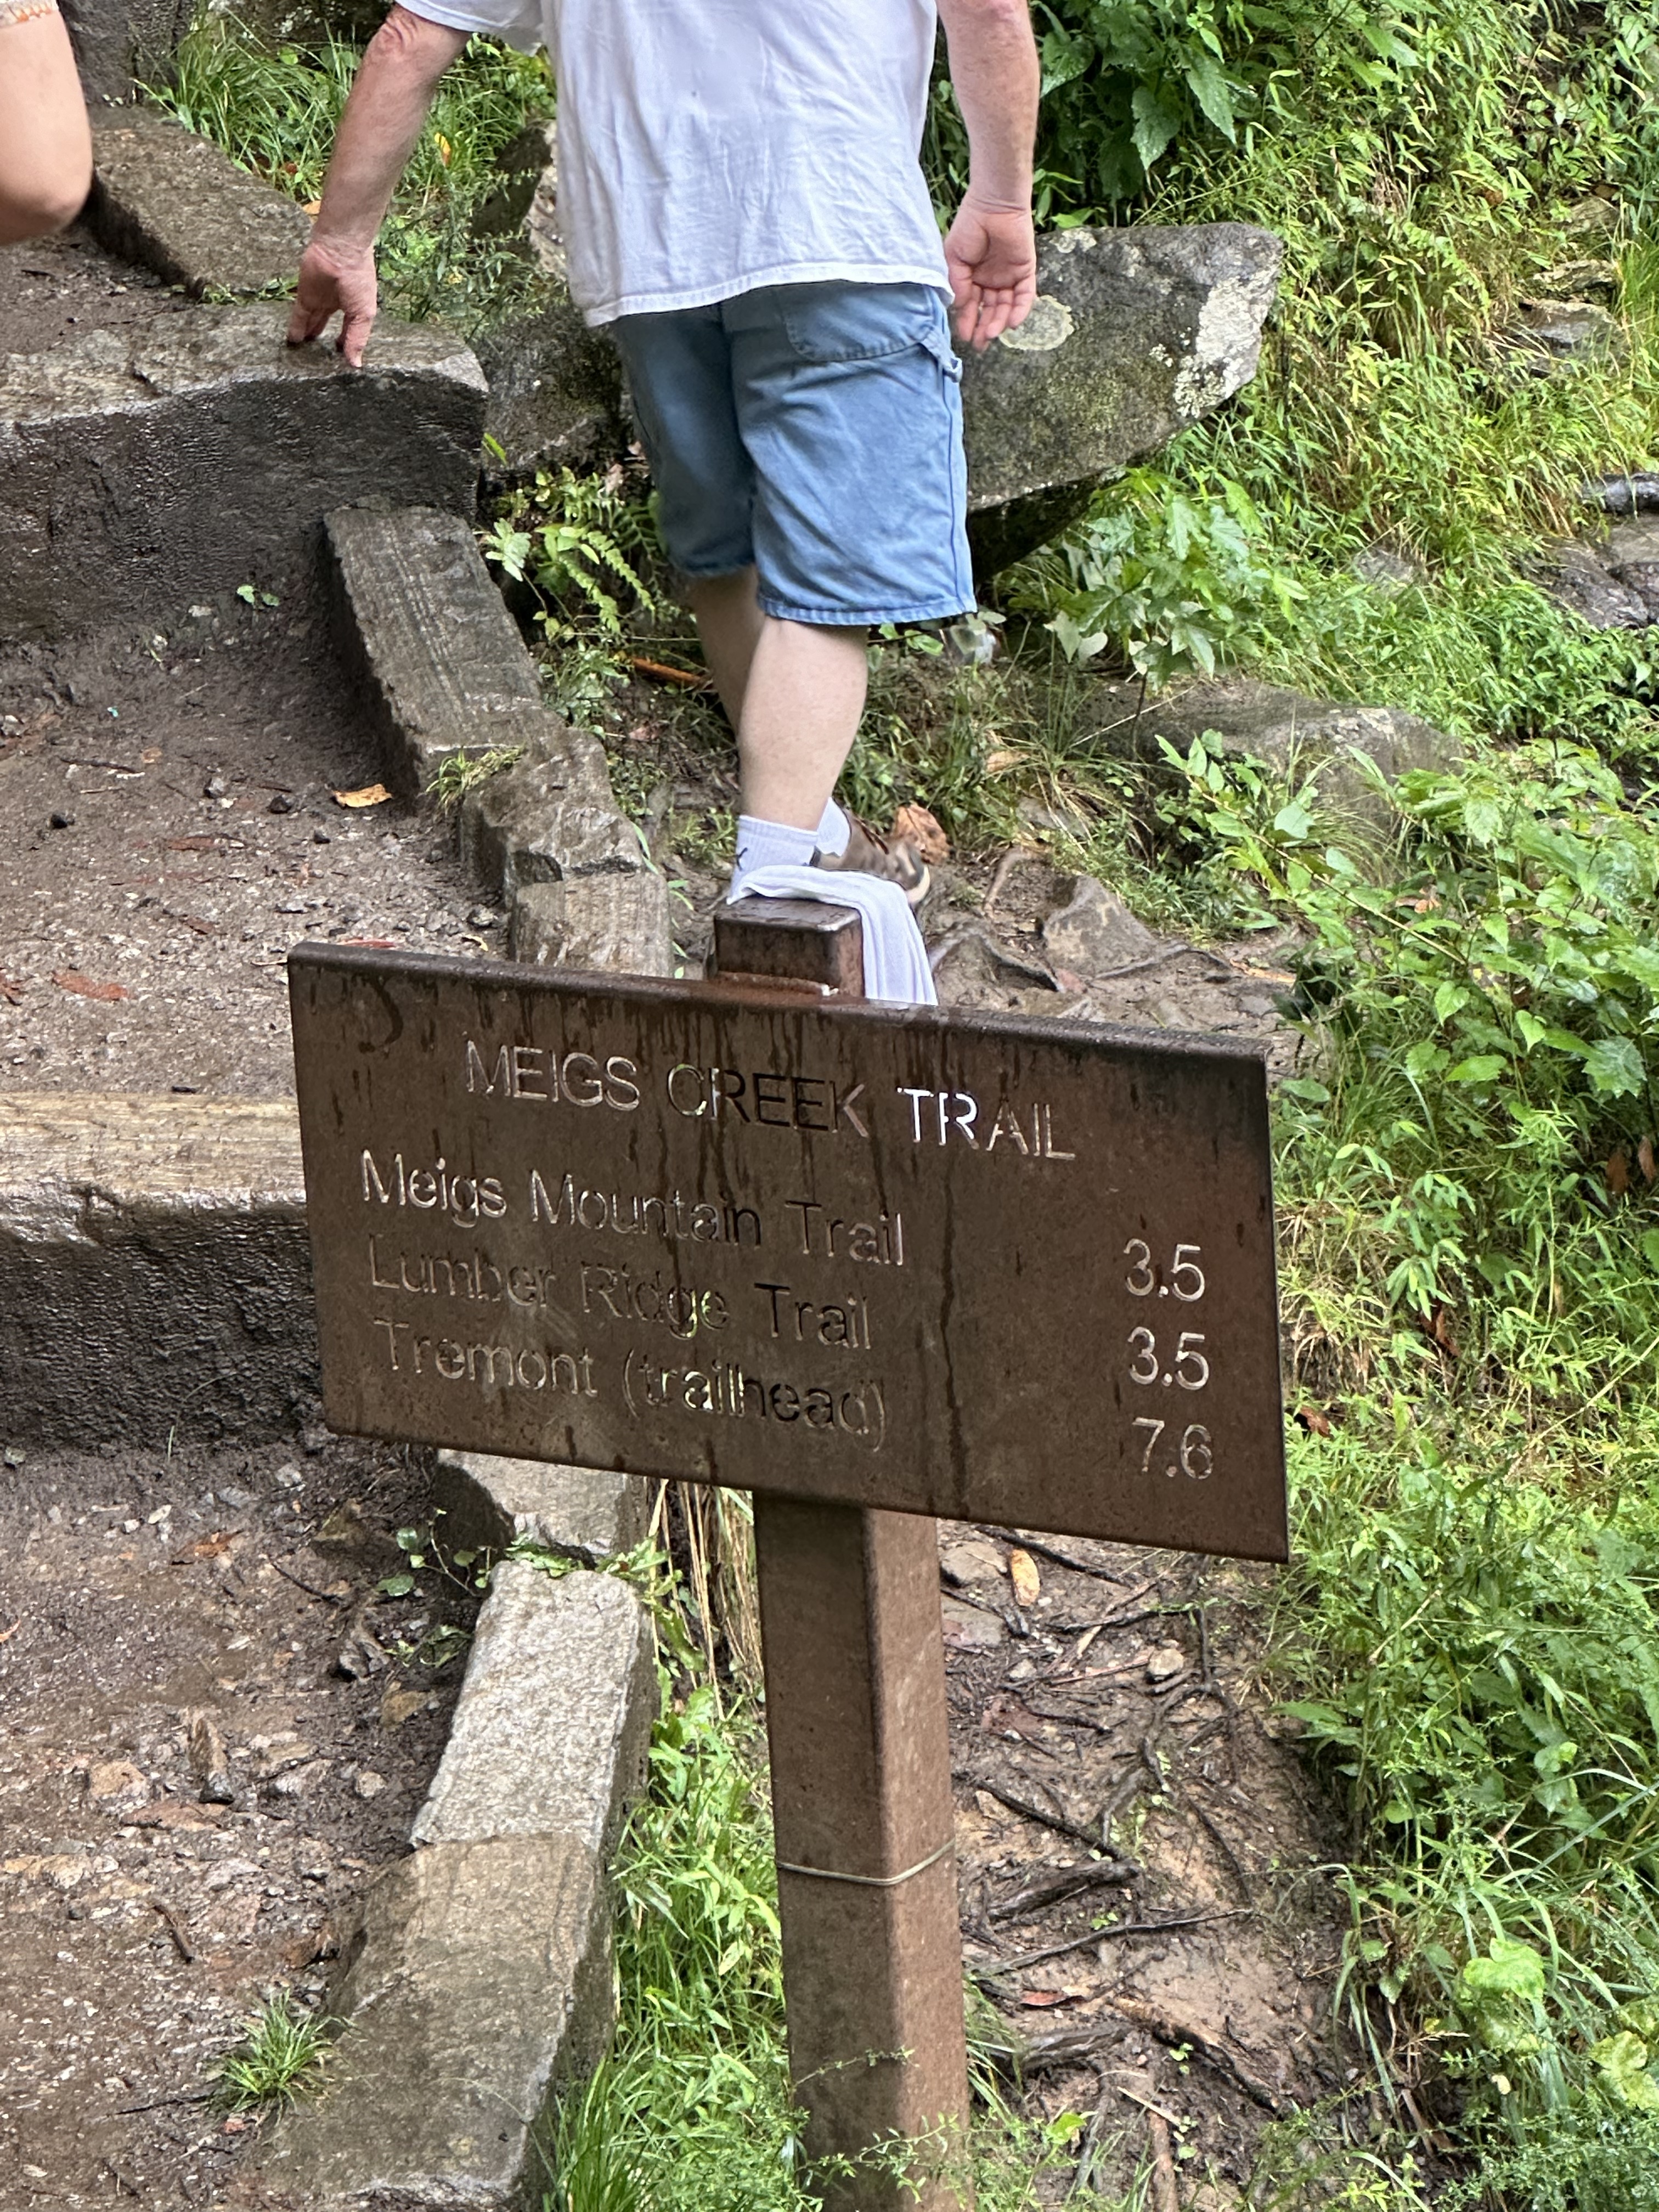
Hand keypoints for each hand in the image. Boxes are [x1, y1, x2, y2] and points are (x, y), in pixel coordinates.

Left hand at [287, 235, 378, 366]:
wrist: (340, 252)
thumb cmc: (358, 279)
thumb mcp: (363, 314)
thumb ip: (357, 339)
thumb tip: (355, 365)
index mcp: (354, 308)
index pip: (348, 331)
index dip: (345, 345)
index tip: (340, 361)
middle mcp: (335, 304)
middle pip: (326, 324)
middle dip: (322, 338)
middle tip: (318, 356)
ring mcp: (318, 299)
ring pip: (311, 321)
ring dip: (308, 334)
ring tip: (302, 352)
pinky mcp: (304, 295)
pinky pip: (298, 315)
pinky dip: (295, 328)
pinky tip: (292, 341)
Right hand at [943, 195, 1037, 351]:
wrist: (993, 205)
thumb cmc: (970, 227)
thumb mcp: (954, 258)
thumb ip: (957, 283)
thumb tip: (959, 308)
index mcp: (973, 278)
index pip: (971, 306)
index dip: (968, 322)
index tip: (965, 337)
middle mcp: (991, 281)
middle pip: (989, 311)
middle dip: (984, 328)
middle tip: (980, 344)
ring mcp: (1008, 277)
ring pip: (1006, 307)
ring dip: (999, 322)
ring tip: (992, 334)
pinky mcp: (1025, 272)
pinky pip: (1024, 296)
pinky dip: (1020, 310)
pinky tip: (1012, 323)